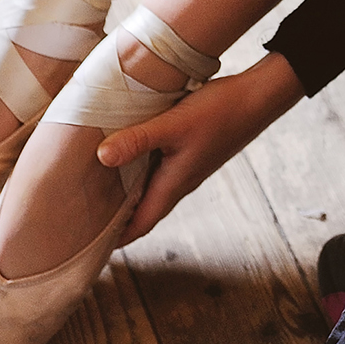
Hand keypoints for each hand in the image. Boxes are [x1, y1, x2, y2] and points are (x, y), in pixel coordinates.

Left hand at [98, 52, 305, 242]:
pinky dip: (140, 171)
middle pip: (145, 210)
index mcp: (174, 184)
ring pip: (152, 189)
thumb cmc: (220, 112)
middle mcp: (180, 181)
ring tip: (98, 189)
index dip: (116, 239)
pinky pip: (160, 170)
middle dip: (118, 219)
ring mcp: (188, 166)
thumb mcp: (174, 125)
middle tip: (85, 219)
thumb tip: (101, 156)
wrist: (258, 97)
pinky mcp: (192, 150)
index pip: (141, 224)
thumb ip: (138, 139)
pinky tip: (129, 154)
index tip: (89, 246)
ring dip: (129, 194)